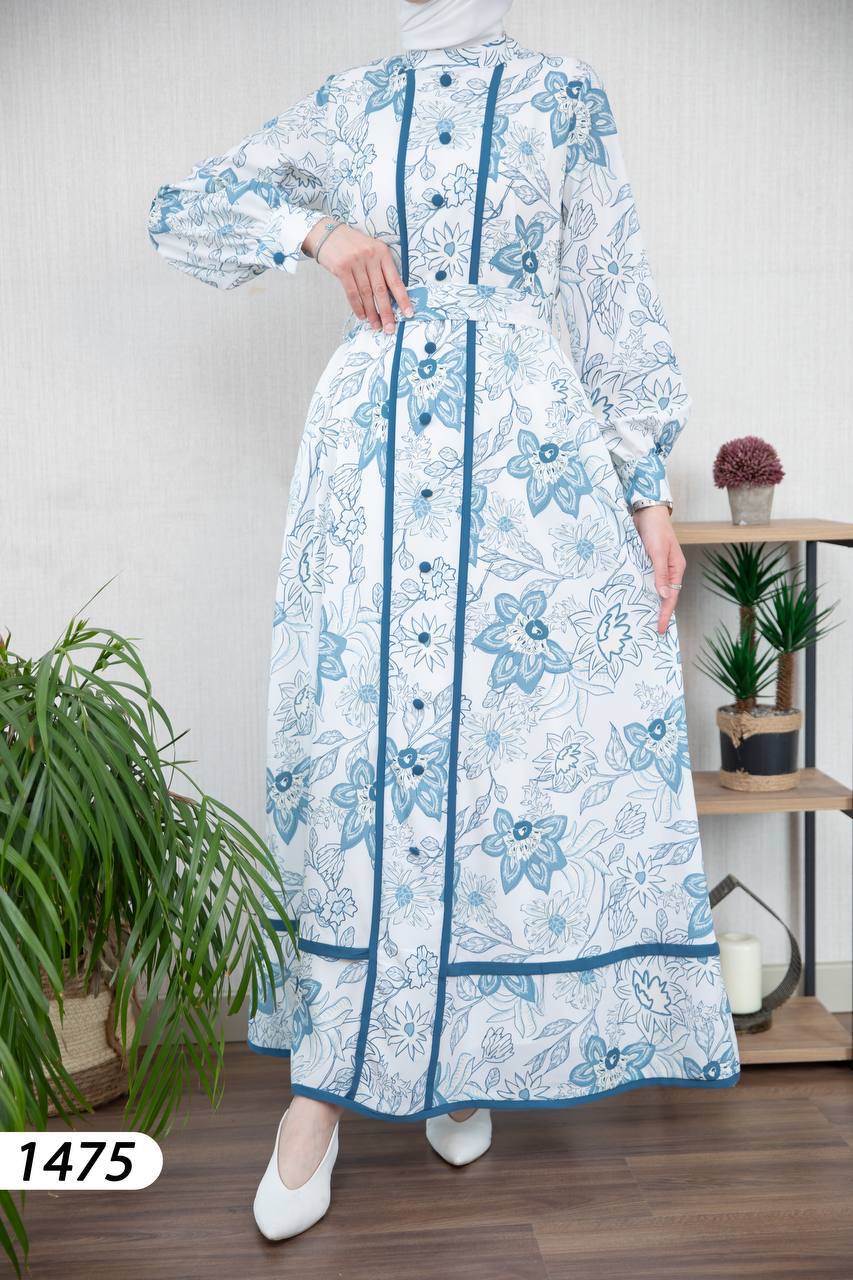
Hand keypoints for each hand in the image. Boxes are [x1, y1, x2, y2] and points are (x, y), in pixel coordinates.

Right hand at [302, 222, 413, 333]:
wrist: (327, 233)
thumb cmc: (352, 245)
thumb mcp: (371, 249)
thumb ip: (380, 268)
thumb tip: (388, 296)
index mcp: (382, 252)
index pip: (395, 280)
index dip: (402, 299)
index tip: (408, 314)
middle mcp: (370, 256)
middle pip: (381, 290)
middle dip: (386, 312)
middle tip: (390, 328)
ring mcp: (355, 262)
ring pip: (366, 293)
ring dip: (371, 312)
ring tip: (375, 325)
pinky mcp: (342, 268)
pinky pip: (352, 292)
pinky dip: (357, 306)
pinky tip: (362, 316)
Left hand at [633, 505, 685, 634]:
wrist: (647, 511)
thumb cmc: (655, 529)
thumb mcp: (658, 552)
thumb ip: (660, 573)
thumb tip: (664, 594)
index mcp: (676, 569)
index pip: (671, 597)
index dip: (665, 614)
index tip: (660, 629)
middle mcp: (669, 570)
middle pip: (665, 596)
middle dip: (660, 613)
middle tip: (653, 630)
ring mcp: (658, 567)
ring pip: (656, 589)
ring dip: (651, 603)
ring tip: (644, 620)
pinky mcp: (647, 562)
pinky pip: (646, 580)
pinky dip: (643, 590)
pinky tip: (635, 598)